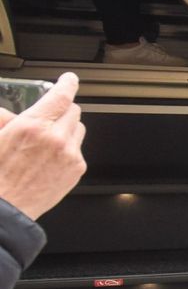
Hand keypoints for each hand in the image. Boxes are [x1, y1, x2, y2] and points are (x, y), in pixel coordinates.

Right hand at [0, 73, 86, 219]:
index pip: (61, 96)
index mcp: (32, 125)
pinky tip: (49, 159)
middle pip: (73, 111)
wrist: (5, 209)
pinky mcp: (76, 169)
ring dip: (66, 129)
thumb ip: (4, 120)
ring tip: (47, 141)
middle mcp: (55, 138)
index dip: (67, 84)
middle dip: (62, 111)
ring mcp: (69, 154)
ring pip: (78, 129)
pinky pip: (78, 149)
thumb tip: (9, 113)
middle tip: (48, 118)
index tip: (69, 79)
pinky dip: (68, 149)